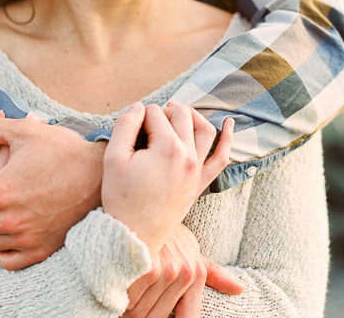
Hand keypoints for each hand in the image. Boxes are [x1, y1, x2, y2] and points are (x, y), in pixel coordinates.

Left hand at [0, 112, 105, 269]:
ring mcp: (26, 238)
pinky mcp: (41, 250)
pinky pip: (7, 261)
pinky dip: (3, 249)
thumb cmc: (64, 150)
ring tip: (0, 212)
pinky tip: (11, 233)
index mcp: (1, 191)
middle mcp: (10, 219)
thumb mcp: (26, 130)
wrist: (101, 175)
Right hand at [101, 102, 233, 255]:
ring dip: (192, 115)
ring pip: (205, 129)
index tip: (129, 130)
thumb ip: (125, 125)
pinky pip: (221, 158)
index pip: (155, 114)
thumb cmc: (120, 198)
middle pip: (181, 115)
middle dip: (164, 111)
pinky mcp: (200, 184)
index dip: (139, 116)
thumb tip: (139, 107)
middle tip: (147, 121)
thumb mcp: (113, 158)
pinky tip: (229, 123)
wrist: (133, 236)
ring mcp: (197, 170)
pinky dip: (227, 139)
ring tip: (176, 112)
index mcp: (167, 148)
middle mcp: (188, 156)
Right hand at [124, 223, 243, 317]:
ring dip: (127, 305)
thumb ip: (214, 274)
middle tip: (135, 294)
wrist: (146, 204)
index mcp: (196, 275)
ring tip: (127, 284)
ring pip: (137, 312)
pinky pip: (127, 300)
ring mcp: (167, 271)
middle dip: (140, 312)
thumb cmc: (167, 234)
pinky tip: (119, 280)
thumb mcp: (192, 251)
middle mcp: (184, 274)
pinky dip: (119, 295)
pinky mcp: (148, 267)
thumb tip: (240, 290)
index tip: (157, 316)